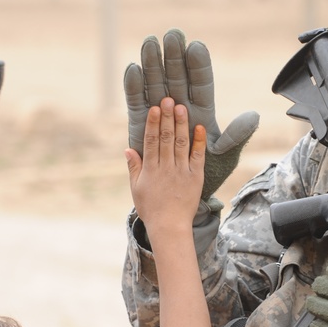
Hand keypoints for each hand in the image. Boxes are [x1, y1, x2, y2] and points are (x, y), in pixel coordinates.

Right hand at [124, 28, 258, 202]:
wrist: (179, 198)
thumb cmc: (205, 174)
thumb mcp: (224, 155)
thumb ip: (236, 136)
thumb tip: (253, 117)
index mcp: (201, 111)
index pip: (200, 83)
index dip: (198, 66)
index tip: (196, 47)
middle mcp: (179, 107)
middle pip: (176, 77)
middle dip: (173, 57)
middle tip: (171, 35)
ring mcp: (159, 114)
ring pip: (155, 84)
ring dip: (153, 65)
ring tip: (149, 43)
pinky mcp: (140, 124)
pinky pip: (137, 103)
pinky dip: (135, 87)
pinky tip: (133, 68)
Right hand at [126, 98, 206, 235]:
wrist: (169, 227)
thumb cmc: (151, 209)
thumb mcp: (136, 189)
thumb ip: (134, 168)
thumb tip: (128, 149)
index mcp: (150, 169)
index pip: (151, 141)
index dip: (153, 124)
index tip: (154, 108)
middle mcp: (166, 168)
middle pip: (166, 138)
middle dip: (167, 118)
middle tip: (168, 99)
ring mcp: (182, 172)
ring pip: (181, 143)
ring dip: (181, 124)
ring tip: (181, 108)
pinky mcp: (195, 178)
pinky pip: (197, 157)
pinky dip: (198, 142)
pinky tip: (199, 128)